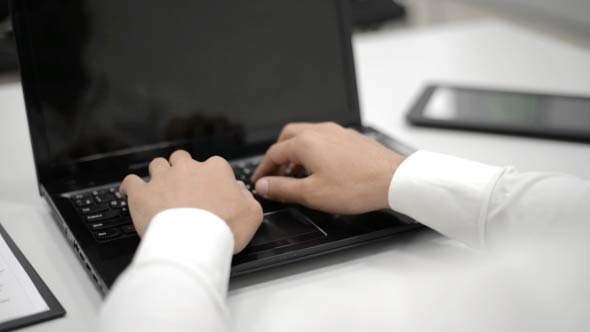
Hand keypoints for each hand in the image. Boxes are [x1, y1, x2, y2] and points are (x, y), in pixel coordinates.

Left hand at [120, 150, 262, 253]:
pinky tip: (130, 193)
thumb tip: (240, 190)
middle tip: (184, 188)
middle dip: (182, 169)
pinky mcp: (142, 194)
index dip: (212, 179)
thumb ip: (247, 197)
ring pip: (157, 165)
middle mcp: (188, 168)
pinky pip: (131, 182)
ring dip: (159, 174)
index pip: (214, 165)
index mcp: (215, 170)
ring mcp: (163, 179)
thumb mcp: (252, 213)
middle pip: (182, 159)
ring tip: (160, 189)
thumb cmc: (224, 228)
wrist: (195, 243)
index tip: (212, 192)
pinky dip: (130, 187)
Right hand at [252, 122, 404, 213]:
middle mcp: (320, 131)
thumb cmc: (357, 186)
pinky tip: (321, 168)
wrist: (393, 180)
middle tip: (275, 172)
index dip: (263, 169)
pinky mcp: (351, 137)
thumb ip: (283, 188)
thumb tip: (264, 185)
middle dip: (277, 154)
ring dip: (295, 152)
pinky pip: (324, 139)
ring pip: (307, 135)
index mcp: (306, 143)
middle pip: (288, 136)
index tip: (260, 181)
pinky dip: (313, 150)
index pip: (274, 153)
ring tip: (297, 174)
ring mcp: (337, 132)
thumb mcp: (312, 194)